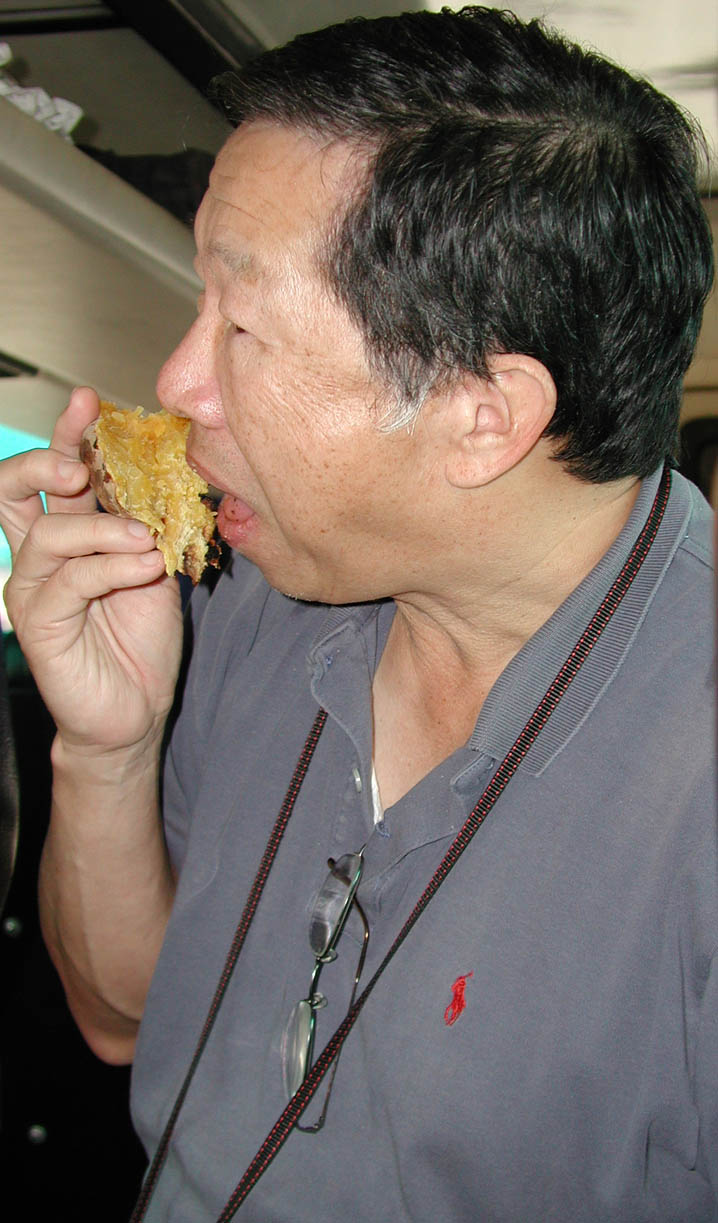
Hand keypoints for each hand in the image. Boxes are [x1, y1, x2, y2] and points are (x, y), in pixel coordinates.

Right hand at [0, 388, 182, 753]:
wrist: (136, 709)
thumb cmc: (140, 639)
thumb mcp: (150, 567)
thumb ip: (143, 525)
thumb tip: (156, 477)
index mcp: (67, 534)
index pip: (51, 474)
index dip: (65, 434)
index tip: (90, 401)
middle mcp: (40, 556)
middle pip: (10, 490)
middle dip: (45, 462)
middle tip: (82, 467)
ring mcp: (34, 588)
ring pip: (50, 534)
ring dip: (104, 528)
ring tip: (145, 542)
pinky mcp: (40, 623)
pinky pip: (72, 579)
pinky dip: (113, 567)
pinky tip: (145, 568)